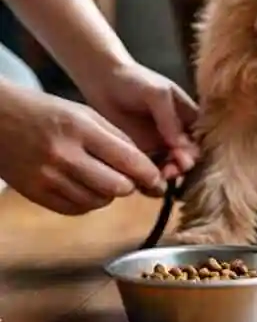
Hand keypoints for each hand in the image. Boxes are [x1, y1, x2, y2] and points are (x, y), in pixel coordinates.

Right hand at [0, 83, 165, 214]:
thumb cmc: (47, 112)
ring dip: (108, 194)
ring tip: (103, 179)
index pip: (128, 159)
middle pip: (117, 187)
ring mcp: (47, 176)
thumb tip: (144, 166)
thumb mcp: (84, 113)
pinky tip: (85, 187)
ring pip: (98, 201)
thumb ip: (116, 138)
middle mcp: (64, 154)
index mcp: (81, 129)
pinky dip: (87, 202)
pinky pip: (75, 209)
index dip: (148, 173)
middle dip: (129, 185)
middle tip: (128, 178)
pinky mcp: (34, 192)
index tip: (156, 177)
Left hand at [78, 61, 199, 183]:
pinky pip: (149, 168)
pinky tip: (147, 179)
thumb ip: (169, 118)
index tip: (185, 158)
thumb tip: (182, 145)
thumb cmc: (136, 80)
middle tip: (172, 170)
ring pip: (169, 164)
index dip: (196, 150)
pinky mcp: (139, 151)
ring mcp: (157, 143)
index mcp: (187, 116)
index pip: (199, 138)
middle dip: (183, 165)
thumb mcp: (158, 93)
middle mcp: (175, 132)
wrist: (103, 80)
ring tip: (160, 175)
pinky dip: (150, 176)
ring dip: (169, 173)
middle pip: (187, 155)